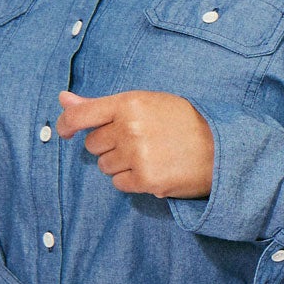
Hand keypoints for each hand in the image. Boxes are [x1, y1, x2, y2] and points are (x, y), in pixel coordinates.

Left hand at [56, 89, 214, 197]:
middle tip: (138, 140)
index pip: (81, 115)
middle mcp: (129, 127)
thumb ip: (102, 105)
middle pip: (94, 144)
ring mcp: (137, 155)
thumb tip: (63, 99)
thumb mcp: (146, 103)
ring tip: (149, 155)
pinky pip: (119, 184)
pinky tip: (153, 169)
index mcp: (129, 102)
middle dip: (109, 145)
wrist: (221, 148)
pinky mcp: (145, 179)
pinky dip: (132, 180)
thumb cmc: (184, 122)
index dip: (67, 125)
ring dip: (121, 164)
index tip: (65, 132)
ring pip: (105, 166)